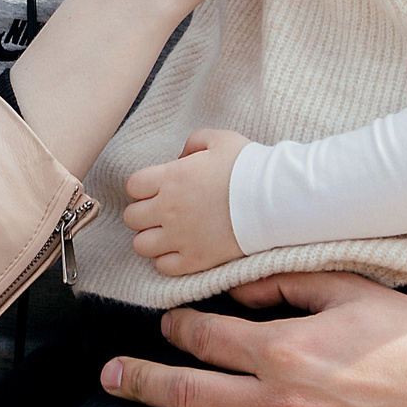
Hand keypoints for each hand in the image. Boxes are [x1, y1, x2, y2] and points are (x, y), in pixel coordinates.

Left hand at [85, 271, 406, 406]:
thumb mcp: (352, 288)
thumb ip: (289, 283)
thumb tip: (241, 290)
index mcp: (287, 349)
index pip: (207, 337)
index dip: (178, 329)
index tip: (165, 326)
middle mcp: (279, 404)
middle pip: (187, 395)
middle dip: (138, 385)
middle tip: (106, 379)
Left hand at [123, 129, 246, 274]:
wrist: (274, 200)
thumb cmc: (248, 166)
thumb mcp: (220, 139)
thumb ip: (193, 142)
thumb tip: (181, 157)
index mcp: (171, 178)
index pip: (133, 186)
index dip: (143, 187)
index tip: (157, 188)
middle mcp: (169, 209)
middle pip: (131, 217)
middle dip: (143, 213)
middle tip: (161, 212)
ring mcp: (180, 237)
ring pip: (141, 245)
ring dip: (151, 239)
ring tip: (167, 234)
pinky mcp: (195, 259)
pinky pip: (163, 267)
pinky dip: (167, 260)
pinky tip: (181, 250)